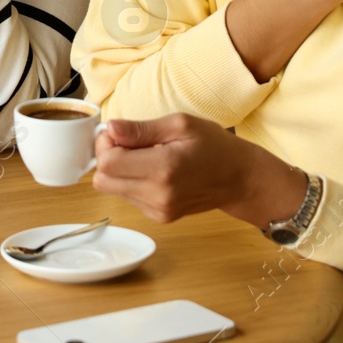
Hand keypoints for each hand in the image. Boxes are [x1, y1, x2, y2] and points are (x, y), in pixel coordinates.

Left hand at [93, 114, 306, 228]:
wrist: (239, 179)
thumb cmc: (214, 146)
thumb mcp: (180, 125)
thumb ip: (141, 130)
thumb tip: (110, 128)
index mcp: (163, 169)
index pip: (107, 164)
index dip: (106, 144)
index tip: (120, 132)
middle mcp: (157, 196)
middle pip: (102, 180)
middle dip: (107, 157)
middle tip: (128, 141)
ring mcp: (158, 211)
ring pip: (112, 189)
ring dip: (120, 170)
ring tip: (147, 155)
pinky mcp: (159, 217)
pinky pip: (128, 197)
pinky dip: (132, 181)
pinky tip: (154, 170)